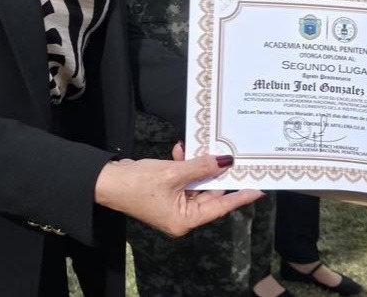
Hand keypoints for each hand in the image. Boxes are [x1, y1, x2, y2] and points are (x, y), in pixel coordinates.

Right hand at [94, 144, 262, 236]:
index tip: (260, 188)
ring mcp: (174, 204)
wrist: (106, 181)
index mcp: (186, 220)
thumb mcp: (172, 173)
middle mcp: (182, 215)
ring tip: (200, 146)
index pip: (221, 206)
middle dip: (216, 171)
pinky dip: (184, 163)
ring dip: (198, 163)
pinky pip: (184, 177)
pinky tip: (180, 148)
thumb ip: (200, 167)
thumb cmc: (137, 184)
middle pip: (210, 192)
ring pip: (197, 181)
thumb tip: (225, 162)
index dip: (241, 196)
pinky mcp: (166, 192)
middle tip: (233, 154)